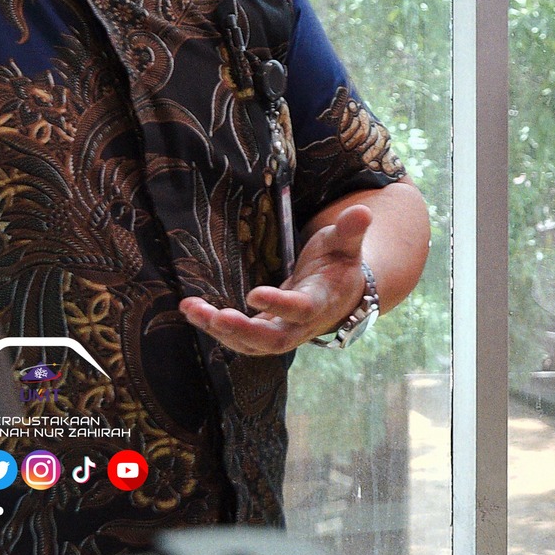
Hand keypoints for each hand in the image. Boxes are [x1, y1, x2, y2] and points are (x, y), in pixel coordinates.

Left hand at [179, 203, 373, 354]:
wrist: (342, 293)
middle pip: (272, 340)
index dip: (279, 305)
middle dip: (242, 331)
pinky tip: (193, 310)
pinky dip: (215, 327)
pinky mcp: (265, 333)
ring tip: (192, 309)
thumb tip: (362, 211)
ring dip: (220, 330)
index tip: (253, 294)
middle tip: (216, 317)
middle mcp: (301, 325)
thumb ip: (351, 230)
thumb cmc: (340, 263)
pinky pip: (239, 337)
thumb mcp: (346, 244)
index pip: (301, 309)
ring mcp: (282, 333)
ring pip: (250, 343)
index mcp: (321, 302)